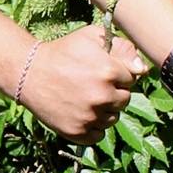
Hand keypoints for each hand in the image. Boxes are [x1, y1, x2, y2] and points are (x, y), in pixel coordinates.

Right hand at [18, 25, 145, 141]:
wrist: (30, 73)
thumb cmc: (63, 52)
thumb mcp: (91, 37)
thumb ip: (122, 47)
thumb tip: (142, 69)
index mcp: (109, 71)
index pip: (131, 78)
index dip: (118, 74)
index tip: (102, 71)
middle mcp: (102, 96)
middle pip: (125, 100)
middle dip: (113, 92)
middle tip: (93, 85)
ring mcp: (90, 116)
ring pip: (113, 118)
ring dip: (104, 110)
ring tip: (86, 98)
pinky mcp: (77, 132)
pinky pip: (98, 135)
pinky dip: (93, 127)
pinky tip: (82, 113)